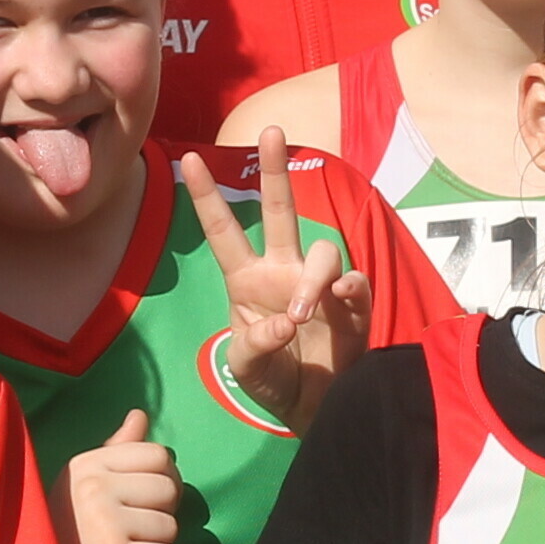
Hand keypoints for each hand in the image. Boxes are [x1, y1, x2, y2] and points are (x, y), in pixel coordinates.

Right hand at [65, 409, 185, 543]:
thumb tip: (140, 415)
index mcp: (87, 464)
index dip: (165, 480)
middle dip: (164, 515)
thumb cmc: (65, 538)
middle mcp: (94, 486)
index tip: (148, 503)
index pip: (158, 455)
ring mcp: (104, 522)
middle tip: (138, 533)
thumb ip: (115, 451)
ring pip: (171, 527)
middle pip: (169, 489)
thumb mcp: (83, 486)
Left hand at [186, 137, 370, 429]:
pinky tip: (341, 299)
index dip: (207, 196)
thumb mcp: (246, 369)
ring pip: (324, 251)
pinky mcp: (352, 306)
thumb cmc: (273, 381)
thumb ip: (256, 346)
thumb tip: (290, 319)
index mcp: (247, 281)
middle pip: (280, 211)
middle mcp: (283, 271)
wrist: (313, 412)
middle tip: (271, 131)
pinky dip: (349, 288)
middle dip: (275, 170)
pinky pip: (355, 282)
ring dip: (313, 278)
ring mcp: (320, 285)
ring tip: (301, 314)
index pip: (223, 232)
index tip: (188, 158)